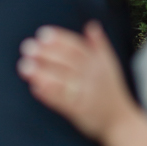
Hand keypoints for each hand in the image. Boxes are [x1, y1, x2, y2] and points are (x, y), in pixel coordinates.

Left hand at [18, 21, 135, 140]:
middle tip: (27, 47)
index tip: (42, 34)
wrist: (122, 121)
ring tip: (24, 66)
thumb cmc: (112, 90)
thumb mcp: (110, 65)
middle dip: (46, 53)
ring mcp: (86, 93)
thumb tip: (91, 24)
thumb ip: (99, 45)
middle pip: (67, 61)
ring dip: (42, 73)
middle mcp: (92, 75)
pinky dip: (49, 94)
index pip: (76, 46)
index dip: (59, 39)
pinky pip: (63, 101)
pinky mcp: (81, 111)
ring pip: (62, 80)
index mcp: (98, 62)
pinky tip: (34, 88)